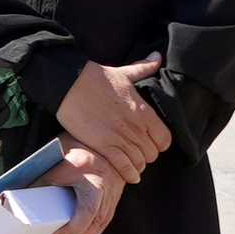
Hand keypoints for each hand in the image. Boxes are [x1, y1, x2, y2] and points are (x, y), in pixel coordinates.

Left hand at [38, 141, 125, 233]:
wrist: (98, 139)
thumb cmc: (74, 148)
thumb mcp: (55, 164)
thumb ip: (41, 182)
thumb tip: (18, 197)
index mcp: (92, 180)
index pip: (87, 212)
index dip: (73, 229)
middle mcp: (106, 188)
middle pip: (97, 222)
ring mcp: (114, 193)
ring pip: (102, 222)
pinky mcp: (115, 194)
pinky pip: (106, 217)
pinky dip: (93, 226)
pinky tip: (80, 230)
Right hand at [52, 55, 170, 183]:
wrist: (70, 83)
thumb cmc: (96, 77)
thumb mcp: (124, 72)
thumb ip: (144, 67)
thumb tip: (157, 56)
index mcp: (145, 112)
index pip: (164, 139)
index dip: (159, 144)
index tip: (149, 144)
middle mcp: (136, 127)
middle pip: (152, 153)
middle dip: (146, 156)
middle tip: (137, 155)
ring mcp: (120, 137)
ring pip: (138, 161)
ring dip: (136, 166)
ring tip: (131, 166)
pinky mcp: (103, 144)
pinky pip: (123, 165)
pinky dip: (128, 173)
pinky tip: (129, 177)